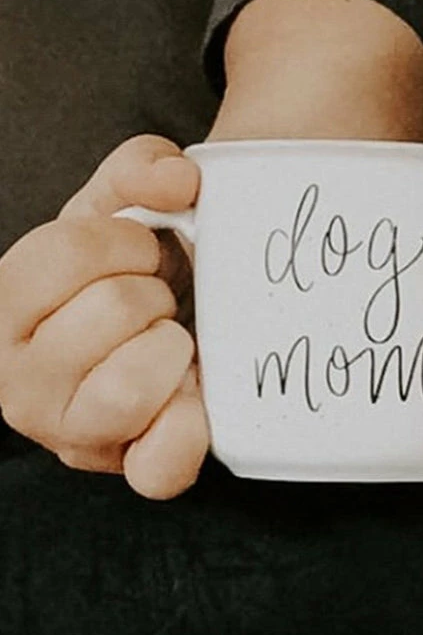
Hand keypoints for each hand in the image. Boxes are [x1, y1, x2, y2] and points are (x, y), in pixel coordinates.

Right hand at [0, 135, 208, 497]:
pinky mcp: (131, 467)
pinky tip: (193, 394)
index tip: (141, 251)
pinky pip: (158, 465)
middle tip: (158, 301)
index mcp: (9, 308)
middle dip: (154, 293)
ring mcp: (73, 433)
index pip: (64, 255)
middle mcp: (21, 381)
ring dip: (171, 349)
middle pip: (109, 313)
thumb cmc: (144, 264)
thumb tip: (176, 182)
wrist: (183, 312)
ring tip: (170, 340)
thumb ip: (143, 167)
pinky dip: (186, 430)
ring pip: (128, 389)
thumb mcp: (130, 200)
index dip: (125, 241)